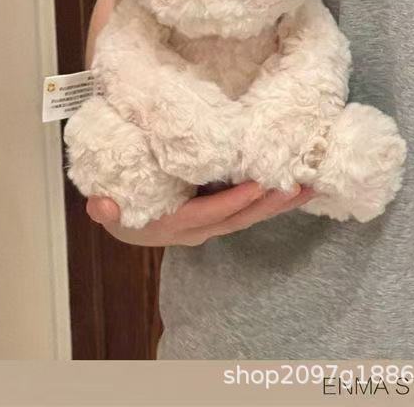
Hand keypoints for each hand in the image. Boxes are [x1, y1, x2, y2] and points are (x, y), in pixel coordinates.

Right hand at [85, 181, 315, 246]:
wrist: (130, 221)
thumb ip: (105, 210)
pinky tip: (301, 186)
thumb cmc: (123, 207)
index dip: (232, 202)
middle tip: (298, 185)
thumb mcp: (109, 209)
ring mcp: (216, 222)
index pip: (208, 213)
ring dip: (282, 202)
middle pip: (241, 218)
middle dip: (270, 203)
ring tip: (312, 186)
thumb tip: (101, 206)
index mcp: (176, 224)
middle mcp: (201, 228)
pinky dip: (277, 199)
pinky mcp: (225, 213)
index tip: (256, 186)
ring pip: (253, 215)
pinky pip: (254, 208)